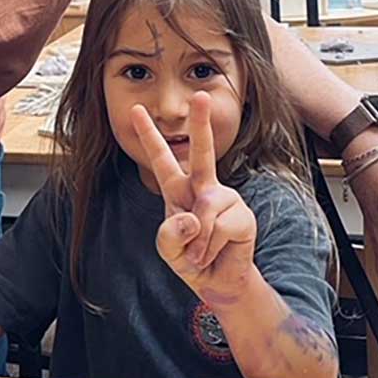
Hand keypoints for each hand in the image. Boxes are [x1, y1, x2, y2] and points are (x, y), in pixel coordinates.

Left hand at [131, 92, 256, 304]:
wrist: (217, 282)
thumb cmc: (190, 259)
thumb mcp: (168, 249)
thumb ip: (170, 234)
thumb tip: (193, 217)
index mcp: (178, 189)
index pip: (161, 158)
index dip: (148, 135)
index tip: (135, 110)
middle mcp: (203, 187)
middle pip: (202, 151)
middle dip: (202, 123)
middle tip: (202, 95)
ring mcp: (225, 198)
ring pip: (205, 209)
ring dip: (197, 241)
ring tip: (199, 253)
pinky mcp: (242, 215)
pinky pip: (219, 228)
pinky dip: (209, 247)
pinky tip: (215, 253)